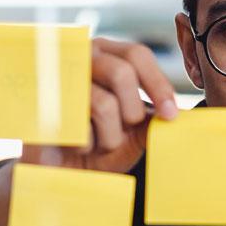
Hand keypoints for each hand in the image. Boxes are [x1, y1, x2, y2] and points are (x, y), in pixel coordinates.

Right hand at [21, 37, 177, 172]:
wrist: (58, 171)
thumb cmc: (98, 145)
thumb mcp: (132, 134)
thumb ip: (153, 118)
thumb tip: (183, 114)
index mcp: (105, 55)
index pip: (137, 55)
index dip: (158, 83)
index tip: (171, 115)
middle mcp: (80, 57)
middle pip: (122, 72)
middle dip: (132, 111)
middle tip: (126, 131)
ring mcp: (58, 79)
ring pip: (104, 104)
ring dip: (110, 136)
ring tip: (99, 144)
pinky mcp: (42, 107)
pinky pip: (79, 127)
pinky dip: (87, 145)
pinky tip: (77, 146)